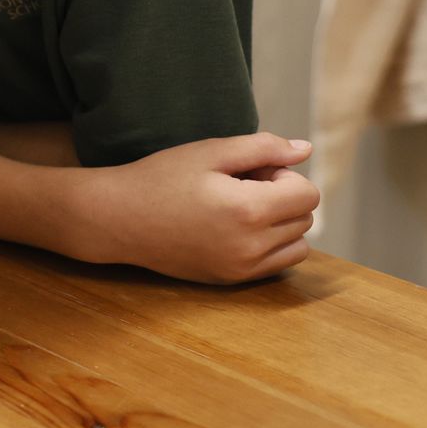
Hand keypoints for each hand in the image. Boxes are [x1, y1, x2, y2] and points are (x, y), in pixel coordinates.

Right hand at [79, 133, 320, 283]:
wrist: (119, 219)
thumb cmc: (161, 178)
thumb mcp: (209, 151)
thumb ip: (263, 147)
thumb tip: (305, 150)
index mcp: (249, 210)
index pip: (307, 194)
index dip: (283, 174)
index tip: (250, 169)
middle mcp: (251, 246)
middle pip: (304, 218)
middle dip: (282, 197)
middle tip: (240, 185)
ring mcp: (242, 268)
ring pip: (298, 245)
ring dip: (282, 223)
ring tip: (241, 208)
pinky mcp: (231, 280)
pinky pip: (278, 264)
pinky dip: (271, 245)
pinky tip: (236, 227)